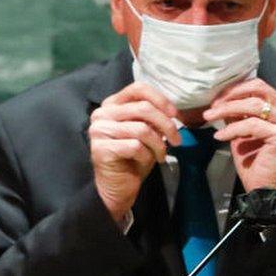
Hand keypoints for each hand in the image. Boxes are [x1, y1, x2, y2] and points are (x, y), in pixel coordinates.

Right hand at [89, 83, 180, 223]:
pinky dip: (146, 156)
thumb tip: (172, 112)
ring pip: (142, 129)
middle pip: (144, 108)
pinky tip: (144, 161)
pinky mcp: (101, 149)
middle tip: (177, 140)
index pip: (138, 89)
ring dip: (158, 144)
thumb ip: (153, 118)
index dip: (160, 100)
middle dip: (167, 125)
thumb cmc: (133, 158)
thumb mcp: (147, 133)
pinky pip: (135, 147)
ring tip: (161, 155)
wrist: (118, 187)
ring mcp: (99, 131)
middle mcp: (102, 114)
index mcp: (112, 105)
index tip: (174, 115)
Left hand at [203, 79, 275, 195]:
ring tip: (210, 117)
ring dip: (227, 109)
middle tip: (212, 106)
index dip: (236, 89)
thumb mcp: (242, 131)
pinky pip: (252, 124)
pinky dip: (233, 128)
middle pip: (259, 89)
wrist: (264, 188)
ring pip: (254, 105)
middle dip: (231, 95)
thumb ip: (238, 113)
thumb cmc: (254, 161)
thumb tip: (221, 97)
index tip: (216, 98)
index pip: (260, 87)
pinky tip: (220, 136)